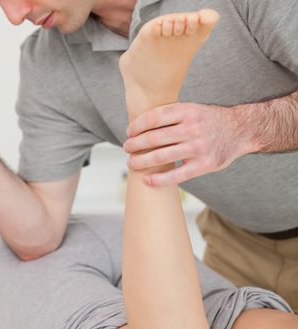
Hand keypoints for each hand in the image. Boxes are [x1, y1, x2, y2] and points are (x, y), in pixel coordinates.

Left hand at [123, 103, 256, 185]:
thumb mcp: (192, 109)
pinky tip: (147, 180)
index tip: (129, 132)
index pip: (154, 117)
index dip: (137, 125)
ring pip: (161, 157)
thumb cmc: (208, 121)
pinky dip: (159, 179)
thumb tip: (138, 123)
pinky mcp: (204, 165)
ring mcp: (198, 147)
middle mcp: (192, 128)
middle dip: (135, 144)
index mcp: (187, 111)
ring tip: (131, 163)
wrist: (240, 130)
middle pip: (154, 138)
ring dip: (141, 161)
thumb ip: (171, 114)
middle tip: (127, 148)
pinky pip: (176, 175)